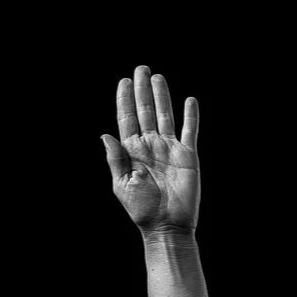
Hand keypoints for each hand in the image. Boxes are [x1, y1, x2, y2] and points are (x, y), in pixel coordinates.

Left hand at [103, 65, 199, 231]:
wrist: (167, 227)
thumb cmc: (142, 210)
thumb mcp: (122, 185)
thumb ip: (115, 159)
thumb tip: (105, 134)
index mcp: (132, 150)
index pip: (127, 118)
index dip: (125, 98)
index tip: (124, 81)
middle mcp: (151, 145)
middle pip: (145, 110)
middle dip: (142, 89)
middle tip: (141, 69)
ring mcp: (170, 149)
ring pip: (165, 115)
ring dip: (161, 96)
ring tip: (157, 77)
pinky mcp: (188, 156)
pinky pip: (190, 131)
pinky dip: (191, 116)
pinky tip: (189, 100)